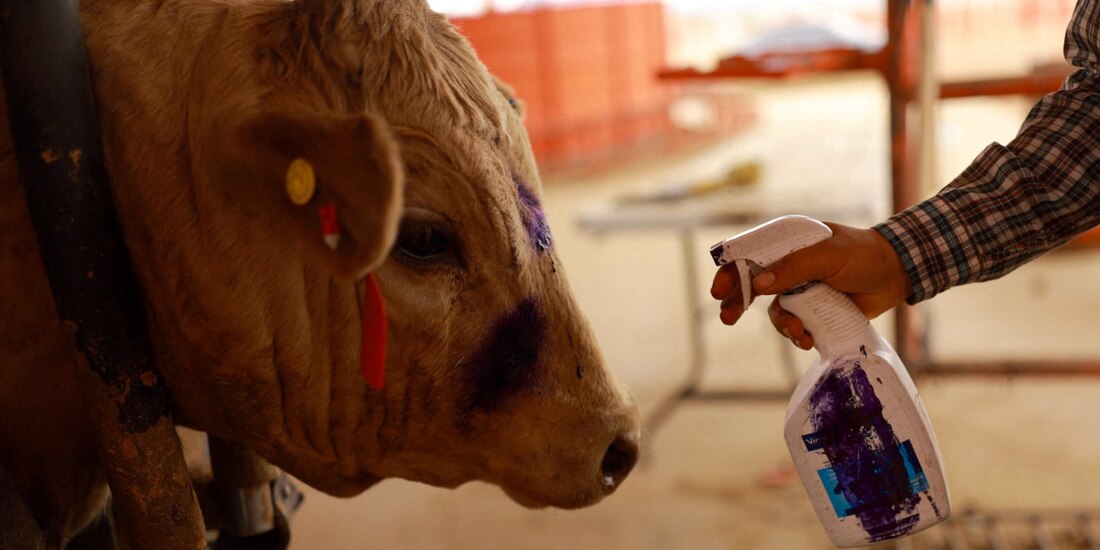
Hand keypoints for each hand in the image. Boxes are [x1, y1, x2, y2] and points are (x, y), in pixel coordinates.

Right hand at [710, 222, 911, 348]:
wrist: (896, 275)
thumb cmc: (863, 255)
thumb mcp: (828, 255)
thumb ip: (793, 267)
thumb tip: (759, 284)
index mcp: (787, 243)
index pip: (749, 254)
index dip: (731, 271)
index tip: (719, 291)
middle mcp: (787, 265)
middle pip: (752, 284)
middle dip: (738, 302)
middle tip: (727, 317)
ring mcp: (799, 289)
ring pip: (774, 311)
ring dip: (782, 325)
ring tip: (798, 333)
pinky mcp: (812, 310)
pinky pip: (793, 325)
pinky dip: (797, 334)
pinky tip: (809, 339)